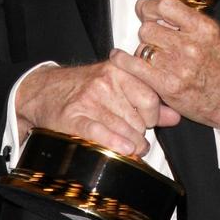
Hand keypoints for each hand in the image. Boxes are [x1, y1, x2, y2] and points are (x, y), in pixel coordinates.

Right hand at [15, 61, 180, 156]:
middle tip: (135, 137)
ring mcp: (89, 99)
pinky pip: (100, 131)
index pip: (151, 98)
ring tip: (130, 148)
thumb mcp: (117, 85)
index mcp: (119, 70)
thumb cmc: (84, 88)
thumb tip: (175, 116)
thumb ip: (147, 99)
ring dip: (130, 144)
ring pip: (123, 129)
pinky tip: (123, 149)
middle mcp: (105, 82)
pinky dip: (114, 142)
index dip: (153, 116)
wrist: (44, 90)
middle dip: (140, 133)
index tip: (148, 122)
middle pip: (138, 118)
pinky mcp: (73, 116)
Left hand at [110, 0, 219, 132]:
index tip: (143, 8)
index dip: (149, 6)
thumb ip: (185, 21)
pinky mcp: (168, 85)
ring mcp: (179, 66)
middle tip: (153, 41)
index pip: (166, 5)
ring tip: (150, 56)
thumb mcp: (210, 36)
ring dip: (142, 50)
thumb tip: (152, 7)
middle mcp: (191, 45)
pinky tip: (118, 57)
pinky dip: (123, 61)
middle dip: (147, 32)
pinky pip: (136, 66)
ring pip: (142, 47)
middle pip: (149, 28)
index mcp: (203, 28)